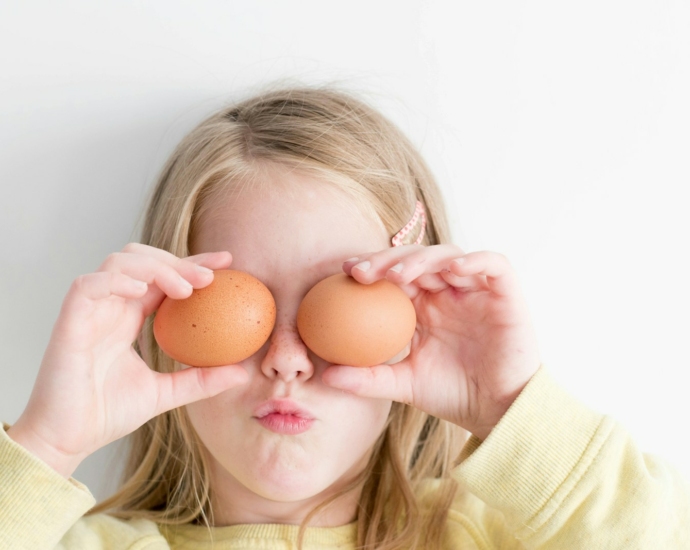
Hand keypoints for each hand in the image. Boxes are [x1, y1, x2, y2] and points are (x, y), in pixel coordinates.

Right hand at [7, 243, 247, 477]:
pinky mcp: (69, 321)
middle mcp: (110, 307)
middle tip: (211, 277)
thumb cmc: (107, 414)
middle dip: (178, 260)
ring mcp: (89, 311)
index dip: (193, 264)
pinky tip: (142, 289)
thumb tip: (242, 373)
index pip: (163, 278)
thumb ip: (200, 380)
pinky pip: (89, 285)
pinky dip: (116, 280)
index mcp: (129, 318)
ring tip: (185, 289)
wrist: (67, 441)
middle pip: (143, 259)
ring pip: (119, 262)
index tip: (227, 263)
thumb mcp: (166, 393)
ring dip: (155, 267)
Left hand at [321, 245, 541, 439]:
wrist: (497, 411)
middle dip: (387, 259)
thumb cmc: (452, 395)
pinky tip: (452, 269)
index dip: (371, 266)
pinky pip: (493, 264)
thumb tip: (325, 377)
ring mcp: (476, 290)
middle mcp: (448, 292)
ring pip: (448, 255)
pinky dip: (475, 260)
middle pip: (416, 259)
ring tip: (398, 275)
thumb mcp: (403, 385)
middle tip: (362, 272)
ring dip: (422, 259)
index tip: (345, 272)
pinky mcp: (506, 293)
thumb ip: (367, 378)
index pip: (394, 274)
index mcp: (423, 306)